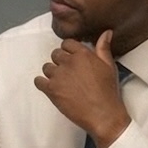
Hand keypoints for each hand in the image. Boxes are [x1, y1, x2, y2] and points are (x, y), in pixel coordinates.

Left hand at [33, 31, 129, 147]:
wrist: (102, 114)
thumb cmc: (108, 91)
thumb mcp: (109, 66)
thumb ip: (103, 48)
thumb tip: (106, 33)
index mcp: (82, 54)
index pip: (66, 43)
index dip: (68, 51)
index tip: (72, 59)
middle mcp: (68, 62)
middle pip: (55, 54)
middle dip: (60, 62)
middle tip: (68, 73)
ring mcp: (58, 76)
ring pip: (46, 67)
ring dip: (52, 73)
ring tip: (61, 82)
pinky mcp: (51, 90)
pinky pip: (38, 81)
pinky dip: (42, 84)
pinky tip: (50, 88)